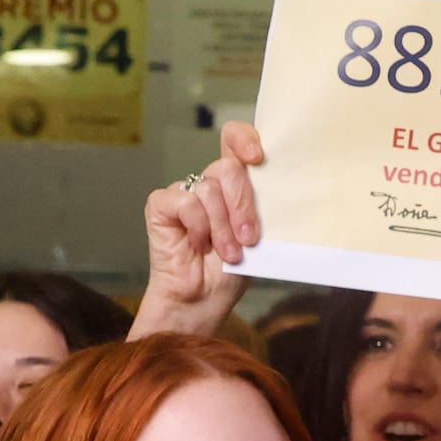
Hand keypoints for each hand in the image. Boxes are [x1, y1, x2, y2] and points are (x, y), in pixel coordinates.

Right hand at [134, 124, 264, 338]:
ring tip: (227, 253)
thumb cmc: (230, 272)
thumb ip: (261, 205)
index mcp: (234, 184)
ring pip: (209, 190)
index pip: (235, 140)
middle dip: (242, 205)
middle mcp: (208, 183)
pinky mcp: (162, 204)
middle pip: (227, 168)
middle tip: (248, 238)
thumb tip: (278, 185)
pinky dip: (198, 228)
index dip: (245, 139)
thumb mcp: (257, 235)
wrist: (203, 300)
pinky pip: (187, 203)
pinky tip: (197, 245)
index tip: (257, 158)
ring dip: (222, 227)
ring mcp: (184, 192)